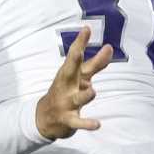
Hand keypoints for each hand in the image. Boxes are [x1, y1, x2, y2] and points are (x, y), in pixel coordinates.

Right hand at [35, 24, 112, 139]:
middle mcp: (67, 86)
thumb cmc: (65, 92)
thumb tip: (109, 47)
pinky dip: (87, 123)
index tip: (87, 28)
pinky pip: (78, 122)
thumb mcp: (80, 77)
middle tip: (78, 51)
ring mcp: (66, 103)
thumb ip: (96, 63)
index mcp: (70, 74)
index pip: (75, 56)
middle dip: (73, 61)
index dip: (81, 43)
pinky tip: (97, 124)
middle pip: (70, 72)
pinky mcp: (68, 120)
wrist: (44, 118)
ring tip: (93, 91)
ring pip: (77, 98)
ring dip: (84, 95)